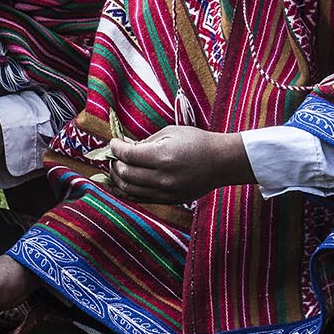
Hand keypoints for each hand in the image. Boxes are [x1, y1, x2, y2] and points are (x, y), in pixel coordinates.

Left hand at [109, 125, 252, 203]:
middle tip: (113, 156)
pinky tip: (123, 183)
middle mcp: (163, 177)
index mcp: (163, 157)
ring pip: (129, 189)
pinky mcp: (169, 200)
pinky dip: (128, 191)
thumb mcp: (170, 133)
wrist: (221, 162)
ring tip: (116, 169)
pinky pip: (141, 198)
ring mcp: (166, 192)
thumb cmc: (196, 142)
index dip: (115, 148)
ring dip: (118, 179)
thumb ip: (145, 142)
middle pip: (125, 174)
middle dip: (114, 164)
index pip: (127, 156)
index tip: (113, 143)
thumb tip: (124, 147)